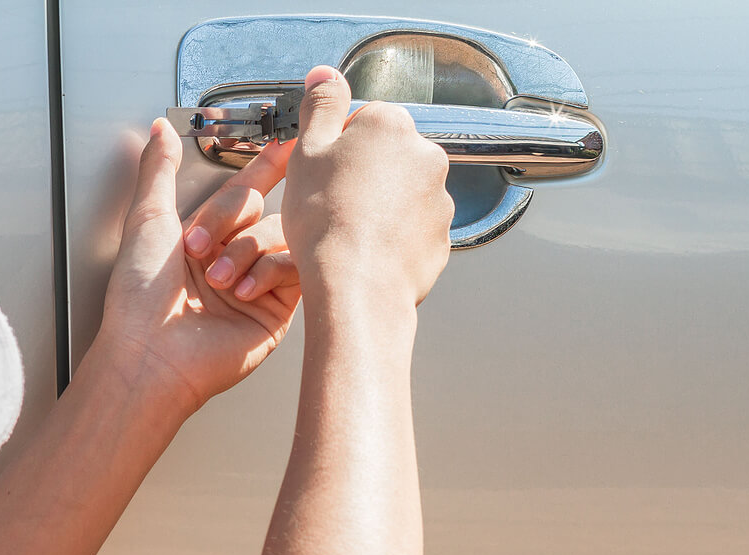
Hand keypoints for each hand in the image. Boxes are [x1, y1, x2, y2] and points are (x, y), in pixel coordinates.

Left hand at [95, 118, 302, 415]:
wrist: (152, 354)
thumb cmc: (139, 298)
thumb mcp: (146, 220)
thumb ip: (159, 169)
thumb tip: (159, 129)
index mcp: (205, 235)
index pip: (246, 187)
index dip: (268, 163)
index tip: (290, 140)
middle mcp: (233, 257)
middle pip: (261, 207)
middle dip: (231, 219)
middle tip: (199, 245)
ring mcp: (258, 283)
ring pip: (279, 236)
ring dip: (246, 251)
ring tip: (217, 280)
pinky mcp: (277, 310)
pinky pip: (295, 269)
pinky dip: (269, 271)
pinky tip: (242, 290)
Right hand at [281, 65, 452, 313]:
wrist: (356, 285)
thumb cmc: (326, 220)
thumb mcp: (306, 152)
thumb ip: (320, 107)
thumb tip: (325, 75)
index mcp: (391, 126)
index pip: (364, 121)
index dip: (337, 148)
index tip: (323, 172)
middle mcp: (425, 156)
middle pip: (388, 157)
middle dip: (364, 175)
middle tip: (331, 203)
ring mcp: (439, 199)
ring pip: (403, 195)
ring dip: (381, 207)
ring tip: (349, 233)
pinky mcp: (442, 239)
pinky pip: (414, 230)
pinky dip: (394, 239)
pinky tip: (367, 252)